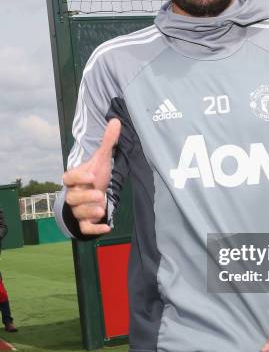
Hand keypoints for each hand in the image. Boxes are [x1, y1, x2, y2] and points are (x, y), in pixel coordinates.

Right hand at [63, 119, 121, 234]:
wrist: (91, 196)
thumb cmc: (94, 177)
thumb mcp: (101, 160)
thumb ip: (107, 142)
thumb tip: (116, 121)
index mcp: (75, 179)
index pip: (69, 177)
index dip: (79, 177)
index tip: (92, 176)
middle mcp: (74, 195)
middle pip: (72, 198)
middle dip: (85, 197)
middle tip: (99, 194)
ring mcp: (78, 210)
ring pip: (79, 213)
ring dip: (90, 212)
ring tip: (102, 210)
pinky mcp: (85, 222)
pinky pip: (86, 228)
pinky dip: (95, 230)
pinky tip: (108, 228)